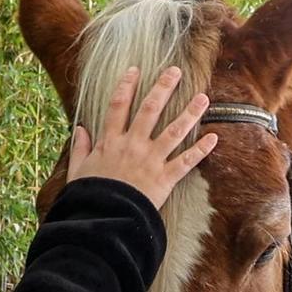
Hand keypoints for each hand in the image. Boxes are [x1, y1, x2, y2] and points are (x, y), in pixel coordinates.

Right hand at [67, 66, 217, 209]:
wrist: (104, 221)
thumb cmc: (89, 198)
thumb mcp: (78, 171)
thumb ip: (79, 149)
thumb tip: (80, 129)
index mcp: (110, 142)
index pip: (118, 106)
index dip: (127, 86)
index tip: (135, 70)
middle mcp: (132, 145)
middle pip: (150, 110)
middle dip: (163, 88)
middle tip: (176, 71)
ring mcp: (150, 160)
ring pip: (173, 131)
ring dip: (190, 113)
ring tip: (203, 97)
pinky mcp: (164, 178)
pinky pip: (186, 161)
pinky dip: (201, 150)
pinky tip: (214, 137)